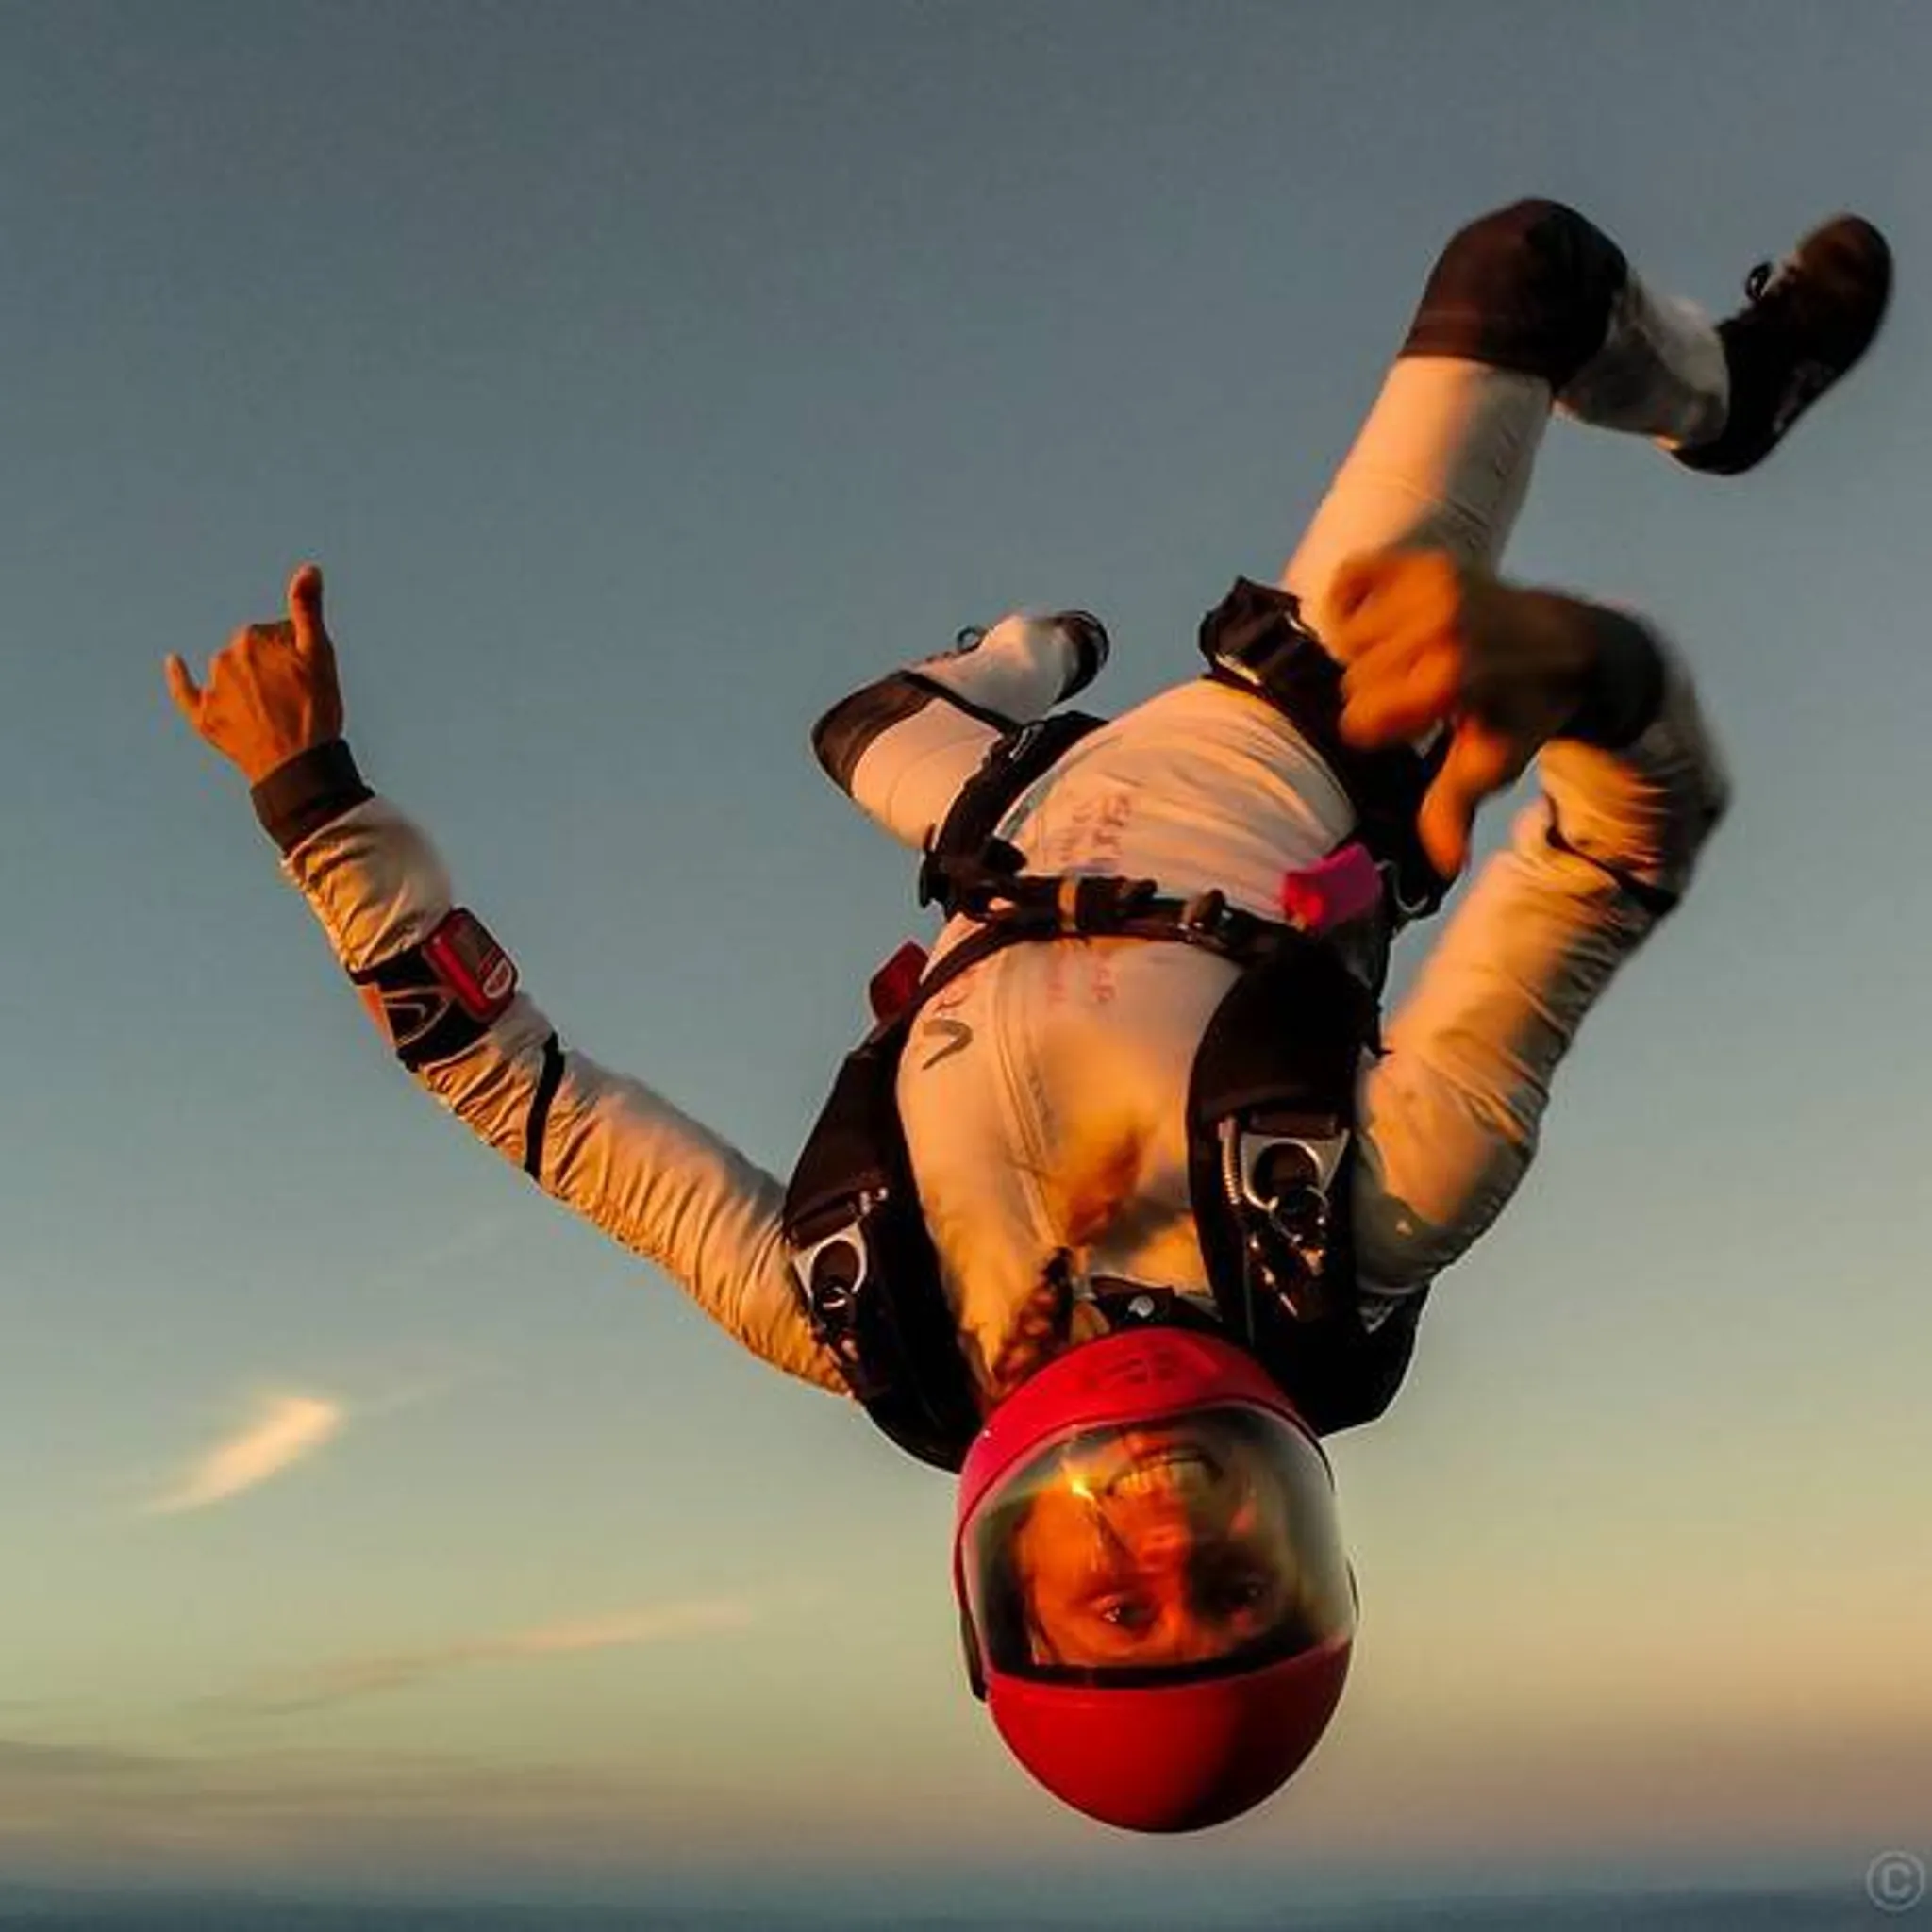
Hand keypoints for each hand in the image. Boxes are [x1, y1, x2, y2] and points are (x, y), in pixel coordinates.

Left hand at [167, 564, 343, 785]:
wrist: (298, 766)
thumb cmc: (316, 709)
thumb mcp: (319, 654)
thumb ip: (307, 609)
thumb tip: (308, 568)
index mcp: (251, 638)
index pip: (276, 635)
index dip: (296, 654)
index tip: (309, 677)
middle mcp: (224, 658)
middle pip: (251, 653)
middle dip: (271, 667)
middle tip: (296, 697)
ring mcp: (212, 689)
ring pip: (230, 674)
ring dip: (247, 683)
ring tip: (275, 713)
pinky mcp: (203, 717)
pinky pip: (185, 691)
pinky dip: (179, 676)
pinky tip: (173, 661)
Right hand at [1327, 549, 1593, 876]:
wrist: (1569, 643)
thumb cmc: (1523, 711)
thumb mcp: (1493, 762)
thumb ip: (1455, 808)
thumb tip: (1444, 863)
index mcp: (1451, 680)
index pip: (1361, 719)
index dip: (1381, 731)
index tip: (1414, 727)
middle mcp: (1440, 627)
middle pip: (1353, 680)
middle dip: (1376, 694)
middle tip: (1417, 692)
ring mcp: (1432, 586)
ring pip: (1347, 635)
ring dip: (1366, 652)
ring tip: (1406, 658)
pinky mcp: (1425, 560)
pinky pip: (1352, 577)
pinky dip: (1353, 598)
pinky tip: (1377, 620)